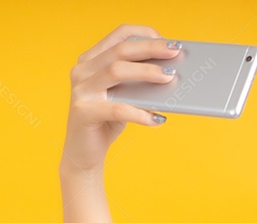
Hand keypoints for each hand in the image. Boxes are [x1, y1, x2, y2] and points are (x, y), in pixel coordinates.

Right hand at [60, 24, 180, 174]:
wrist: (83, 154)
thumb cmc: (106, 122)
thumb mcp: (123, 96)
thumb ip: (137, 81)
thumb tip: (170, 71)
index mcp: (91, 60)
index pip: (118, 36)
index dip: (143, 34)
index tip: (165, 39)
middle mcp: (82, 70)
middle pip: (120, 50)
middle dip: (151, 48)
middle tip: (175, 52)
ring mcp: (80, 90)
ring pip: (116, 71)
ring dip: (147, 72)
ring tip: (169, 76)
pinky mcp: (83, 112)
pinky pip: (117, 109)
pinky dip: (140, 113)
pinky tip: (158, 119)